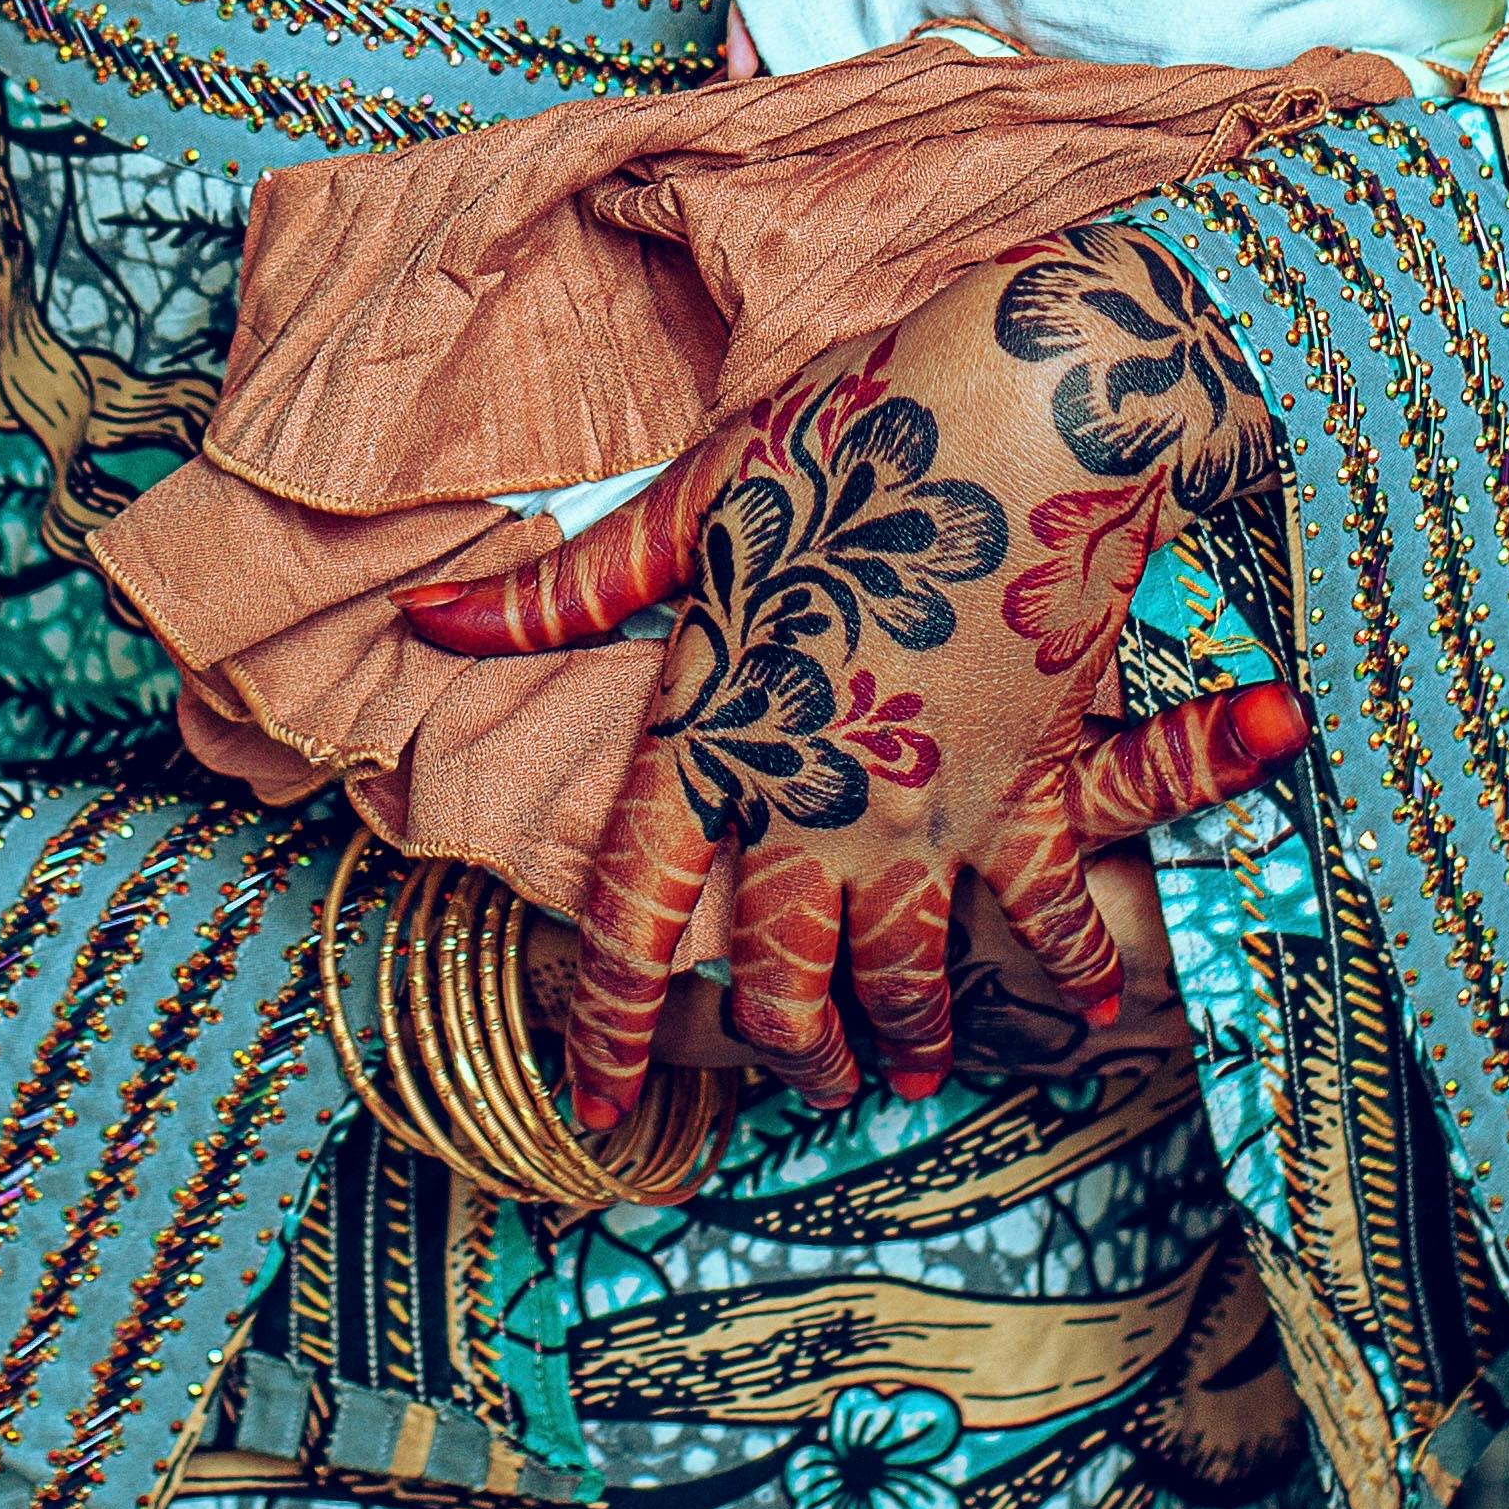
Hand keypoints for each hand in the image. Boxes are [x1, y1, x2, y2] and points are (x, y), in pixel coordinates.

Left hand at [403, 225, 1296, 1123]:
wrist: (1026, 408)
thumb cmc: (846, 432)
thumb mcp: (692, 500)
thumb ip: (566, 593)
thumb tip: (424, 615)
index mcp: (710, 729)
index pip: (633, 911)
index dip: (611, 1021)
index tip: (595, 1101)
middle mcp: (807, 795)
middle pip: (779, 976)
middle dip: (789, 1049)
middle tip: (806, 1083)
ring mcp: (921, 806)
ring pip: (902, 973)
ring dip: (905, 1035)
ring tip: (905, 1069)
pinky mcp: (1027, 784)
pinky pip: (1042, 911)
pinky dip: (1070, 960)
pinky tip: (1085, 995)